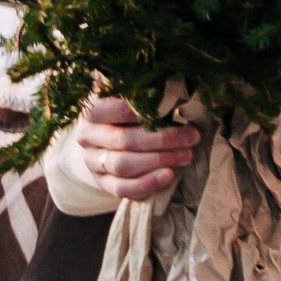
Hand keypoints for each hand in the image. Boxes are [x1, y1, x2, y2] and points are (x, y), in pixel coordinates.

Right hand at [74, 94, 200, 201]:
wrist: (114, 134)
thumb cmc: (133, 111)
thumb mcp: (136, 98)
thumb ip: (148, 96)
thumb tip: (175, 92)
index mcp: (92, 111)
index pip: (114, 109)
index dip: (144, 111)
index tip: (175, 110)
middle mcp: (87, 136)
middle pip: (124, 139)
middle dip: (162, 139)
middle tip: (193, 136)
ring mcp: (92, 162)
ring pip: (123, 164)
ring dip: (159, 160)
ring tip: (187, 155)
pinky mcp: (102, 183)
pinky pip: (121, 188)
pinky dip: (147, 183)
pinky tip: (169, 176)